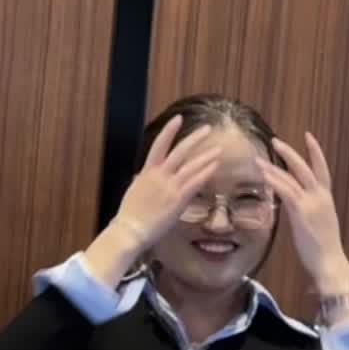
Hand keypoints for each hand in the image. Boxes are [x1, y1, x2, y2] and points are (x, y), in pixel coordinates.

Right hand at [113, 115, 220, 252]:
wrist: (130, 230)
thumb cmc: (130, 215)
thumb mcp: (135, 191)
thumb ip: (142, 181)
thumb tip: (143, 175)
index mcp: (147, 172)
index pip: (159, 145)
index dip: (169, 131)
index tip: (177, 119)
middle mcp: (159, 176)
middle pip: (180, 151)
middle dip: (195, 139)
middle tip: (207, 129)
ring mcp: (169, 187)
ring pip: (191, 166)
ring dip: (206, 156)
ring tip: (218, 149)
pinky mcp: (178, 200)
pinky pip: (195, 183)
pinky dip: (206, 173)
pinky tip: (215, 167)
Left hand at [262, 133, 348, 293]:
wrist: (330, 263)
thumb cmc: (323, 250)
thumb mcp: (318, 225)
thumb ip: (309, 211)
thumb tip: (296, 206)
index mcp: (326, 200)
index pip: (322, 170)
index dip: (315, 152)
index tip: (308, 137)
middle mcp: (320, 197)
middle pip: (305, 167)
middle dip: (290, 153)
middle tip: (275, 141)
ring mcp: (311, 204)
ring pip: (293, 177)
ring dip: (275, 166)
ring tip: (259, 159)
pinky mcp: (301, 212)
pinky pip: (286, 191)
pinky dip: (275, 181)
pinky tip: (263, 176)